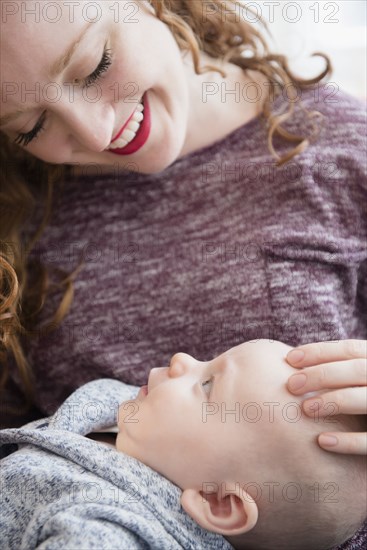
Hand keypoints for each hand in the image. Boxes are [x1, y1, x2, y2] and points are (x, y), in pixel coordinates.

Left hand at [286, 339, 366, 454]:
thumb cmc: (363, 406)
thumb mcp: (358, 382)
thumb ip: (339, 372)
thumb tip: (293, 363)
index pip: (351, 349)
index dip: (320, 351)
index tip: (290, 358)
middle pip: (358, 370)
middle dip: (322, 374)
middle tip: (291, 385)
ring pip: (366, 400)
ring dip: (333, 402)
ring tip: (306, 409)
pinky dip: (348, 441)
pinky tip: (322, 441)